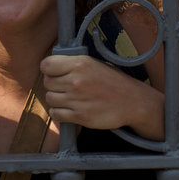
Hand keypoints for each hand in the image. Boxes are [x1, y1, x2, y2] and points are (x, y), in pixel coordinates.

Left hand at [41, 54, 159, 130]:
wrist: (132, 102)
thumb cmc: (113, 81)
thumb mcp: (94, 64)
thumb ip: (73, 64)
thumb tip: (51, 67)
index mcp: (79, 64)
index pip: (46, 65)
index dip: (49, 70)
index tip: (55, 73)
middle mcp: (76, 80)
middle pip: (47, 83)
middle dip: (54, 85)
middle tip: (65, 87)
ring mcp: (76, 99)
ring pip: (50, 98)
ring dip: (56, 100)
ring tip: (69, 99)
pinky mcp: (79, 116)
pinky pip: (55, 114)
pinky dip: (60, 113)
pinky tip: (70, 109)